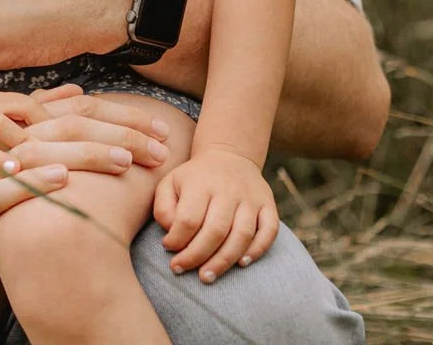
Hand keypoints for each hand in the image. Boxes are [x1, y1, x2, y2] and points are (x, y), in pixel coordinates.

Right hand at [2, 83, 171, 173]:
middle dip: (117, 134)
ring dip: (83, 155)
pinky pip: (3, 189)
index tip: (159, 130)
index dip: (121, 118)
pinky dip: (33, 183)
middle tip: (159, 149)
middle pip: (66, 126)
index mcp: (18, 127)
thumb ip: (40, 114)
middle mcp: (4, 140)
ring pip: (40, 152)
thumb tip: (75, 90)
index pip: (78, 112)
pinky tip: (62, 182)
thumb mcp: (9, 146)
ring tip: (123, 162)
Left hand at [152, 146, 279, 281]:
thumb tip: (172, 235)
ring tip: (207, 276)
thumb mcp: (169, 183)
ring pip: (242, 234)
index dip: (177, 240)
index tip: (168, 249)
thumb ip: (163, 208)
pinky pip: (269, 230)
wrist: (229, 155)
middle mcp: (228, 190)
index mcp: (201, 183)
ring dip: (224, 260)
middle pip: (216, 230)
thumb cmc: (194, 179)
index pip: (189, 219)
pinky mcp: (268, 204)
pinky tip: (242, 263)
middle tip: (182, 270)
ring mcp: (251, 197)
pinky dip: (258, 249)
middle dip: (197, 256)